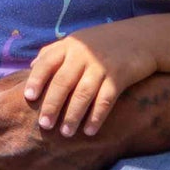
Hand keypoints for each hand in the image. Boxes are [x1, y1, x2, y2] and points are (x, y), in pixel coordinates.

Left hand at [23, 24, 157, 137]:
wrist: (141, 37)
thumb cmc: (102, 43)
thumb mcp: (77, 41)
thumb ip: (54, 52)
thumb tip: (30, 65)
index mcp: (69, 46)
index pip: (47, 62)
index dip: (36, 79)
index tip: (28, 97)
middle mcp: (83, 54)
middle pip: (63, 81)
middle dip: (52, 104)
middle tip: (43, 125)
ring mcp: (101, 65)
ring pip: (83, 93)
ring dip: (73, 115)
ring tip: (65, 133)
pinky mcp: (120, 76)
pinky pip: (105, 99)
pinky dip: (96, 116)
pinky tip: (89, 131)